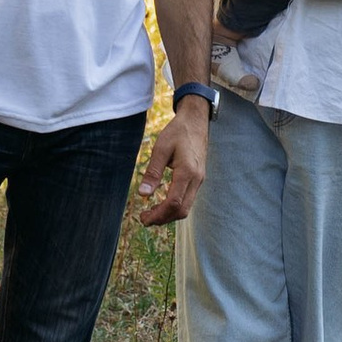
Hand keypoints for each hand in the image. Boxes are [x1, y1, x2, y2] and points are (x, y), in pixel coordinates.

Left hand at [134, 98, 207, 227]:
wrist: (196, 121)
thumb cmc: (177, 132)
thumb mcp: (161, 149)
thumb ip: (153, 172)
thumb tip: (143, 194)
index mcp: (187, 172)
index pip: (174, 203)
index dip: (158, 215)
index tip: (143, 218)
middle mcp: (196, 180)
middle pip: (182, 210)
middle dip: (163, 219)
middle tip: (144, 219)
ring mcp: (199, 180)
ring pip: (186, 207)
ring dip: (169, 215)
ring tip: (151, 213)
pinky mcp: (198, 179)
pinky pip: (187, 199)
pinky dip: (174, 207)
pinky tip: (162, 203)